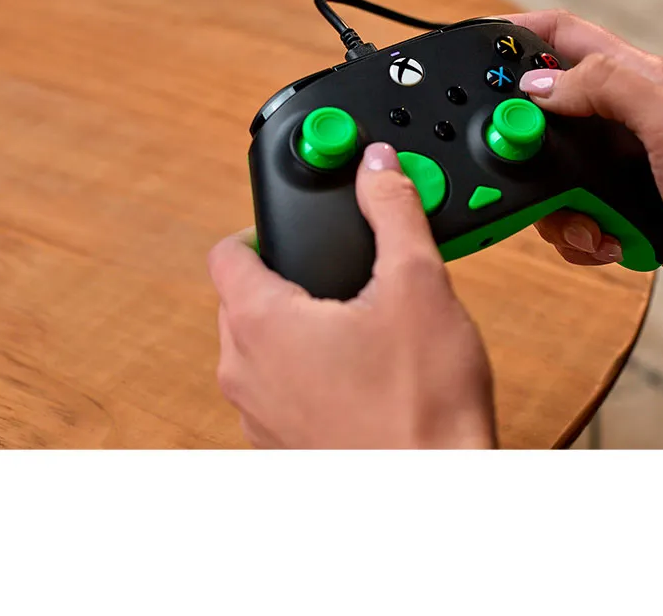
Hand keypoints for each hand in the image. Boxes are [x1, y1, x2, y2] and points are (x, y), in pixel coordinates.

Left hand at [207, 142, 495, 447]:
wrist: (436, 496)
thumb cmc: (422, 407)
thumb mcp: (418, 283)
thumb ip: (393, 209)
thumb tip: (377, 166)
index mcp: (261, 325)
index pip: (226, 251)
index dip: (262, 226)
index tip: (301, 226)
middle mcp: (245, 374)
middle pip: (242, 297)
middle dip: (288, 275)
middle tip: (345, 271)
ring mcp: (259, 417)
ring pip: (259, 346)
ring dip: (297, 326)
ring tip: (359, 322)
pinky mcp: (282, 446)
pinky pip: (278, 388)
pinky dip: (306, 369)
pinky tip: (362, 370)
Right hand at [509, 10, 662, 328]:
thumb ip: (608, 88)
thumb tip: (539, 86)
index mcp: (637, 79)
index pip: (562, 34)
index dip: (515, 34)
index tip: (474, 50)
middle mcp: (622, 116)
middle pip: (541, 106)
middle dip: (522, 137)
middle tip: (516, 160)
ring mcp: (615, 162)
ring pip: (545, 167)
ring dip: (551, 201)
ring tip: (588, 219)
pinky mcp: (613, 203)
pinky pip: (564, 211)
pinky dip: (573, 232)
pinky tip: (604, 239)